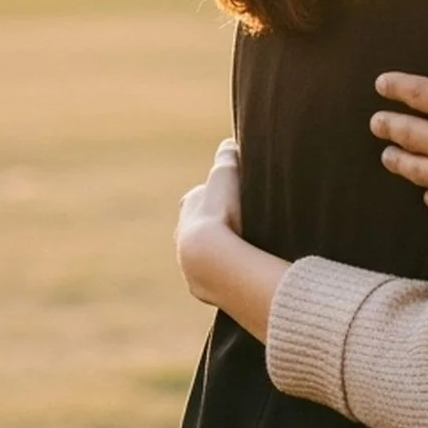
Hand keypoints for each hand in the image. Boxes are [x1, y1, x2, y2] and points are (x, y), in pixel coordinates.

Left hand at [175, 139, 245, 306]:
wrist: (210, 257)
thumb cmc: (220, 212)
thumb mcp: (226, 176)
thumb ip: (228, 157)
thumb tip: (228, 142)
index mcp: (189, 207)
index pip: (198, 198)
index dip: (215, 197)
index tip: (230, 198)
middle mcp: (182, 235)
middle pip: (198, 227)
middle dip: (214, 226)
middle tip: (239, 226)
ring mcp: (188, 262)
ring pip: (204, 254)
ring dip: (220, 253)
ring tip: (244, 253)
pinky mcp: (200, 285)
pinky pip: (215, 277)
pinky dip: (226, 274)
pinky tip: (243, 273)